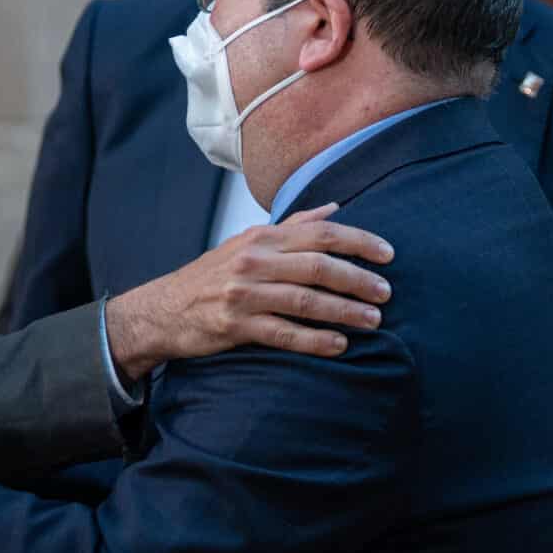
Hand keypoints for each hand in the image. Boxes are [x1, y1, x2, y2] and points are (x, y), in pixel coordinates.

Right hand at [105, 203, 393, 380]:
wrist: (164, 309)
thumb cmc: (213, 275)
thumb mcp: (249, 242)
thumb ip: (293, 225)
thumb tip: (335, 207)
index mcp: (262, 238)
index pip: (320, 232)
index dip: (358, 241)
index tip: (388, 254)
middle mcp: (254, 261)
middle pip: (317, 266)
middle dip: (357, 279)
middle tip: (386, 293)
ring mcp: (243, 293)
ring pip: (305, 300)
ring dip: (344, 311)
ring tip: (373, 321)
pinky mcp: (235, 325)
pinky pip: (282, 333)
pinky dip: (314, 340)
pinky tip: (339, 345)